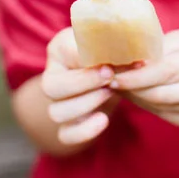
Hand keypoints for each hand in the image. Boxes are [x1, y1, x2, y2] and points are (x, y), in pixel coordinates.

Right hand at [41, 27, 121, 144]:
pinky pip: (65, 136)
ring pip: (56, 113)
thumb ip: (111, 46)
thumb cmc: (110, 49)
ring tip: (110, 93)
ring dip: (86, 105)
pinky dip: (84, 131)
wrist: (116, 70)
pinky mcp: (70, 123)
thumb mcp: (109, 41)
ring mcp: (59, 102)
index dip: (86, 65)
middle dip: (84, 85)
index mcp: (58, 51)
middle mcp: (52, 77)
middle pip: (50, 89)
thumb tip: (128, 54)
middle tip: (110, 79)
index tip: (109, 67)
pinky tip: (103, 120)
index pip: (63, 58)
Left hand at [110, 27, 178, 128]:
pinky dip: (146, 103)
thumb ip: (160, 46)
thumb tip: (124, 57)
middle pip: (161, 93)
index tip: (113, 74)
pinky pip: (165, 114)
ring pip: (160, 106)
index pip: (167, 71)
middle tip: (107, 79)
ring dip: (134, 96)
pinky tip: (137, 93)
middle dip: (130, 88)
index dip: (137, 75)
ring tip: (118, 83)